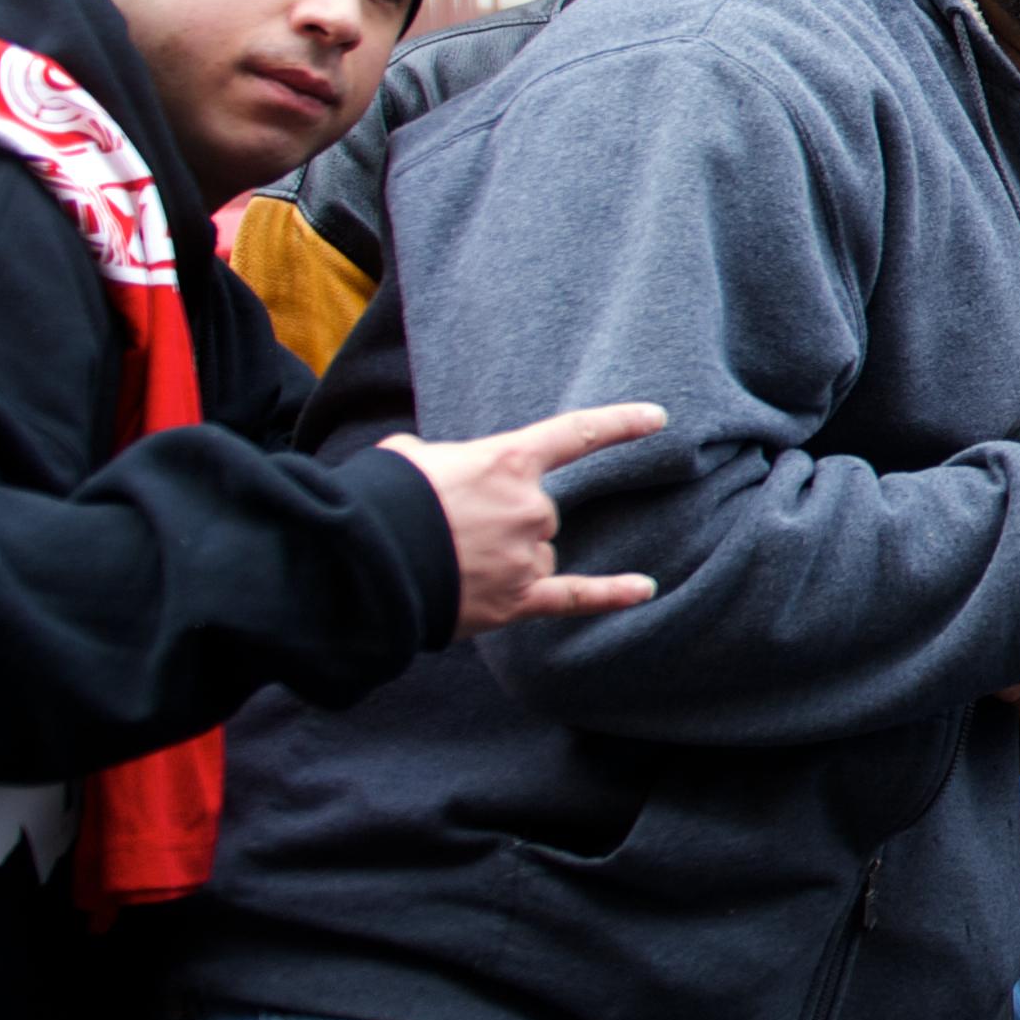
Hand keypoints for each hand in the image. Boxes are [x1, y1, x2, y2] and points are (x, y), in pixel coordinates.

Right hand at [382, 400, 668, 636]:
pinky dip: (612, 594)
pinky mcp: (517, 600)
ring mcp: (526, 556)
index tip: (657, 419)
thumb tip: (443, 477)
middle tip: (445, 527)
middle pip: (538, 511)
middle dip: (499, 518)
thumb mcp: (410, 456)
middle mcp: (529, 508)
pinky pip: (575, 597)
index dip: (618, 424)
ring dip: (503, 556)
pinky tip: (645, 590)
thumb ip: (445, 460)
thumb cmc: (381, 501)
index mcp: (506, 462)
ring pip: (535, 552)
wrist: (362, 565)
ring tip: (449, 561)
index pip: (575, 435)